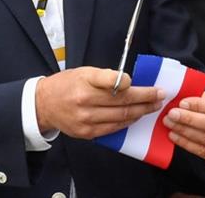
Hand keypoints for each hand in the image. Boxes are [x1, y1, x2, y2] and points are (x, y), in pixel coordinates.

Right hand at [35, 66, 164, 138]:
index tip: (141, 82)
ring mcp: (87, 119)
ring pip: (122, 116)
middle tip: (160, 94)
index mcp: (85, 81)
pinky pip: (114, 128)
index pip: (111, 81)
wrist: (44, 105)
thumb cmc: (66, 84)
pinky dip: (128, 121)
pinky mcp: (88, 132)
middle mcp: (85, 100)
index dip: (128, 82)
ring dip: (142, 111)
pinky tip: (137, 116)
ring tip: (153, 106)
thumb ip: (106, 77)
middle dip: (146, 98)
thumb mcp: (83, 71)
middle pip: (123, 100)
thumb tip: (130, 82)